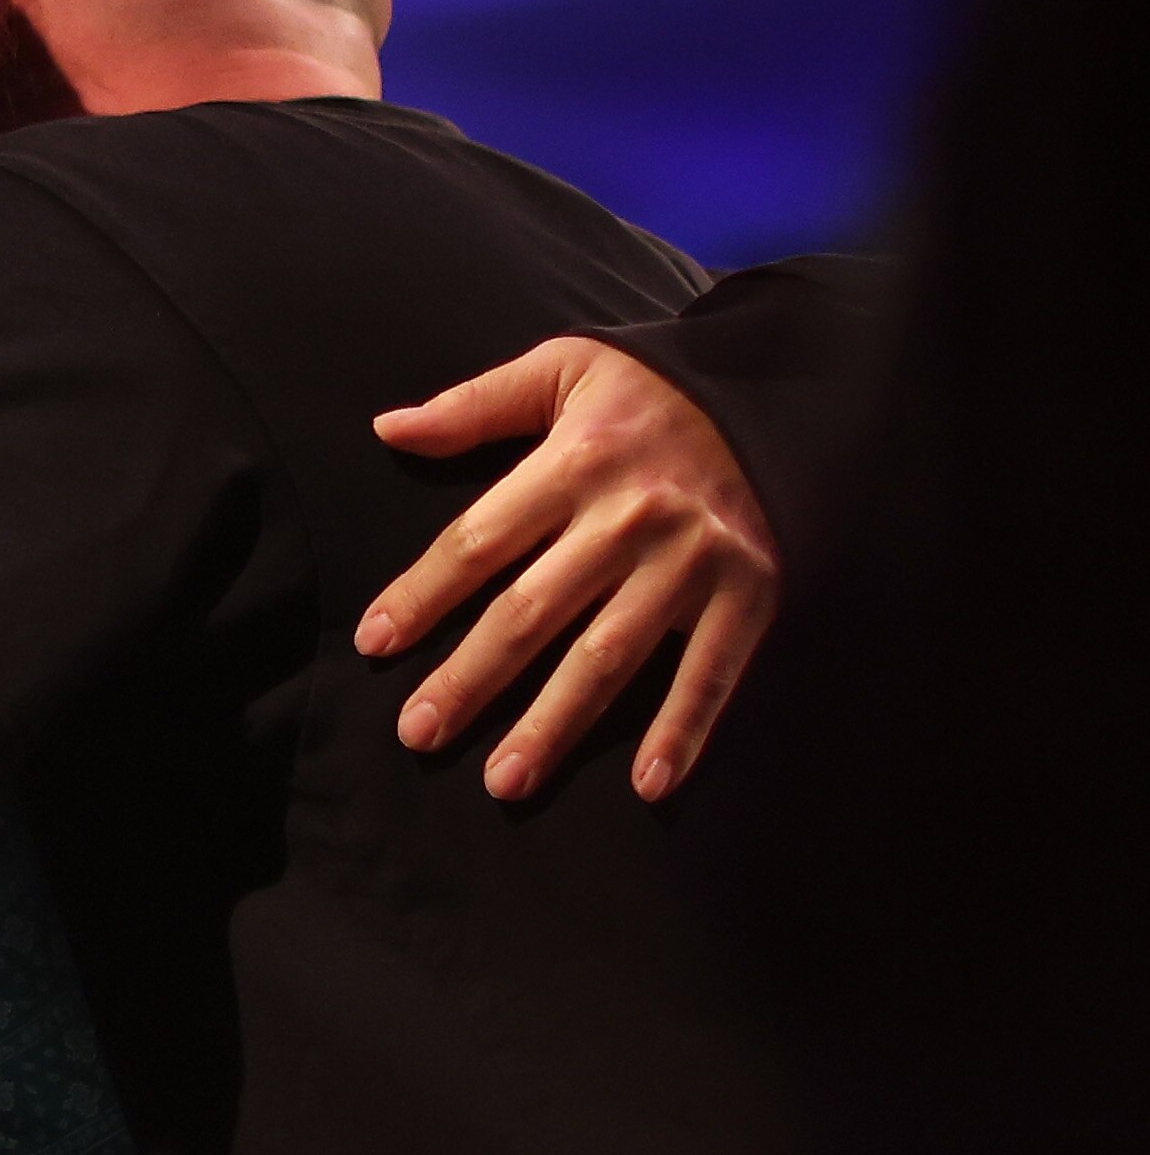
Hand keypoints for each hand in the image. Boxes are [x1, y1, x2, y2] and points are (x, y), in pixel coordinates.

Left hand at [364, 337, 779, 803]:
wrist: (780, 391)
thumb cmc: (651, 390)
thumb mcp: (561, 369)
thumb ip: (473, 405)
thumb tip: (389, 427)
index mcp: (573, 462)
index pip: (478, 540)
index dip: (421, 594)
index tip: (373, 643)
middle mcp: (628, 517)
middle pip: (531, 612)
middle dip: (470, 678)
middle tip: (419, 733)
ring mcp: (691, 560)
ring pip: (608, 655)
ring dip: (554, 723)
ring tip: (504, 781)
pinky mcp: (750, 591)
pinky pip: (711, 671)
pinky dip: (684, 730)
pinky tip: (647, 785)